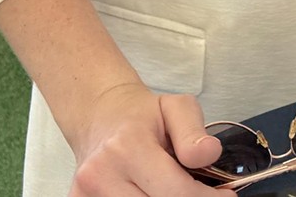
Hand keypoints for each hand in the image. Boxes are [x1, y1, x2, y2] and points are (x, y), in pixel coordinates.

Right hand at [67, 80, 221, 195]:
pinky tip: (153, 192)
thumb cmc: (142, 116)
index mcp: (128, 146)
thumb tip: (209, 154)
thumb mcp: (177, 108)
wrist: (101, 117)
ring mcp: (86, 194)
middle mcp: (101, 174)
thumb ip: (194, 132)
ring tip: (176, 188)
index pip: (175, 191)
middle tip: (203, 194)